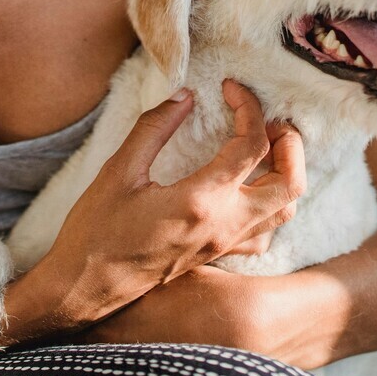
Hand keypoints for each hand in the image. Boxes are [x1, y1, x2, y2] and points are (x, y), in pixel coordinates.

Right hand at [5, 80, 304, 340]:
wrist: (86, 287)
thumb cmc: (96, 231)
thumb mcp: (118, 171)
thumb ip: (154, 129)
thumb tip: (183, 96)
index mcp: (202, 200)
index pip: (252, 144)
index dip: (249, 107)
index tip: (229, 88)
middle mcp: (224, 225)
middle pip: (291, 182)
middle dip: (289, 144)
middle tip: (265, 120)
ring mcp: (224, 244)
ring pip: (284, 211)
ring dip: (284, 174)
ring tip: (262, 149)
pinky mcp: (216, 256)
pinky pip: (263, 234)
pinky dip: (268, 207)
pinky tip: (243, 190)